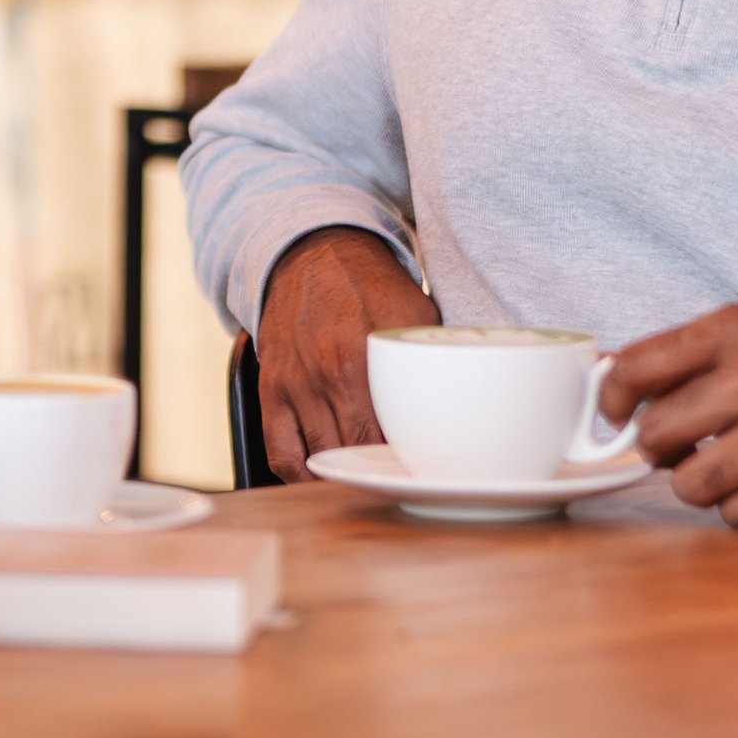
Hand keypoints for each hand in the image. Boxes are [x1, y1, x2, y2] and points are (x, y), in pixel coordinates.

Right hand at [257, 227, 430, 481]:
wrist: (313, 256)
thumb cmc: (369, 287)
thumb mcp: (415, 314)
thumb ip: (433, 359)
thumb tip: (467, 399)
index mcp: (365, 359)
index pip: (390, 436)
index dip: (409, 461)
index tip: (424, 469)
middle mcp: (326, 375)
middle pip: (356, 453)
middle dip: (380, 472)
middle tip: (401, 479)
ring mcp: (294, 385)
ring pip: (319, 459)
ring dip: (344, 477)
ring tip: (369, 482)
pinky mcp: (271, 390)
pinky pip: (280, 453)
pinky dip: (301, 474)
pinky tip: (324, 477)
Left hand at [600, 308, 737, 526]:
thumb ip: (677, 353)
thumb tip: (602, 379)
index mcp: (734, 332)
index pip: (634, 370)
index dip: (612, 400)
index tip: (618, 412)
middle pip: (655, 437)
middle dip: (658, 447)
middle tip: (681, 442)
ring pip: (689, 486)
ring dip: (697, 481)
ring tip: (725, 461)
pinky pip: (735, 514)